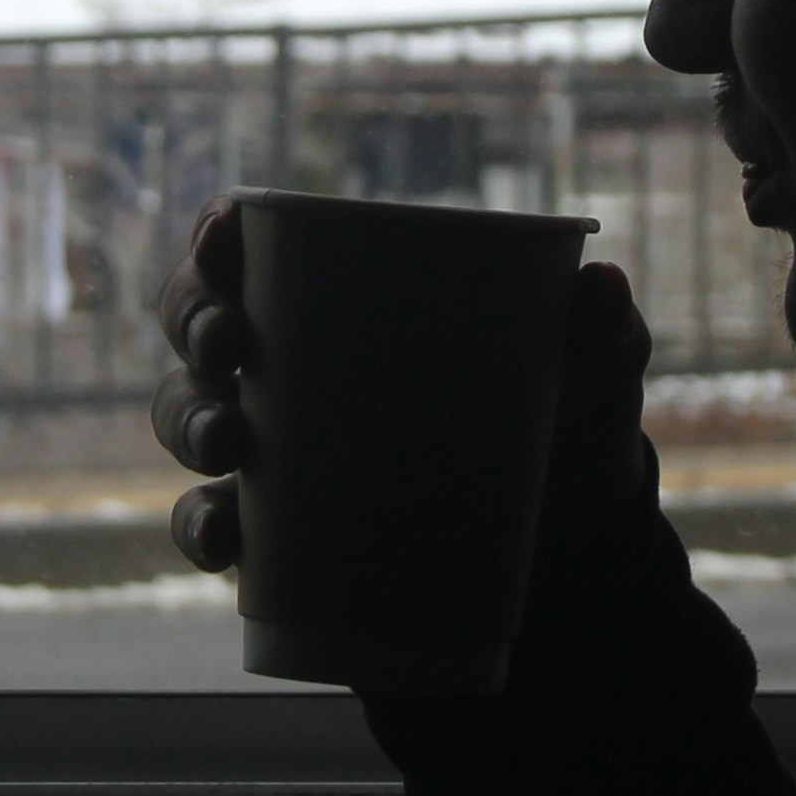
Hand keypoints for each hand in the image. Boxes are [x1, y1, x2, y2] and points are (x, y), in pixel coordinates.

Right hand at [149, 200, 661, 659]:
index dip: (216, 236)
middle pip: (198, 324)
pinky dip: (202, 530)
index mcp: (349, 303)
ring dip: (189, 420)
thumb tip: (601, 282)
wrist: (572, 562)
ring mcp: (276, 453)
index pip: (253, 249)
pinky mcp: (279, 537)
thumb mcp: (594, 382)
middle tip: (230, 340)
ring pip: (188, 417)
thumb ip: (606, 336)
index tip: (226, 232)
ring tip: (230, 441)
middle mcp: (291, 368)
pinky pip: (210, 527)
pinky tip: (225, 537)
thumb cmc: (568, 435)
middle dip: (193, 321)